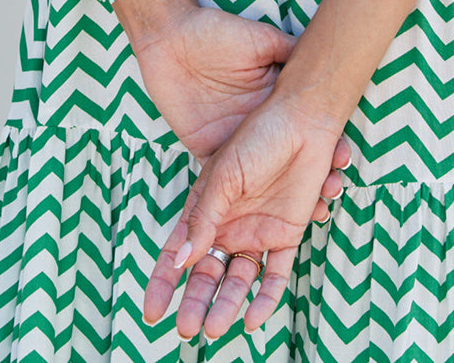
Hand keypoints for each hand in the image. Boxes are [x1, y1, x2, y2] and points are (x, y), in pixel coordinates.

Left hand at [133, 4, 349, 201]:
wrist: (170, 37)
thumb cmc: (216, 32)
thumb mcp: (261, 40)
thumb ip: (288, 50)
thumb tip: (321, 55)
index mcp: (271, 99)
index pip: (303, 129)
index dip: (324, 145)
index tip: (342, 156)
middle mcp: (255, 126)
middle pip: (288, 161)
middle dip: (314, 178)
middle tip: (334, 189)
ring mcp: (231, 142)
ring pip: (262, 181)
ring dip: (284, 199)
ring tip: (313, 208)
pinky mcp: (206, 149)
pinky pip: (224, 187)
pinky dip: (240, 206)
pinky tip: (265, 220)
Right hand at [142, 95, 346, 340]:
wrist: (302, 122)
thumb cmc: (257, 138)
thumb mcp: (222, 176)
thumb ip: (203, 219)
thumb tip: (180, 261)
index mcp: (205, 208)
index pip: (177, 251)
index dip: (162, 281)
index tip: (151, 311)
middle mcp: (228, 224)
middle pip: (206, 273)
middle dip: (194, 302)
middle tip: (185, 329)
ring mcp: (257, 231)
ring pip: (238, 280)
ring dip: (226, 305)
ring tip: (215, 330)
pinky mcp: (287, 234)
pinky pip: (275, 275)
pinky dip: (265, 298)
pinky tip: (254, 319)